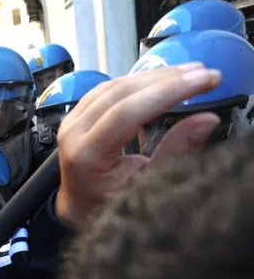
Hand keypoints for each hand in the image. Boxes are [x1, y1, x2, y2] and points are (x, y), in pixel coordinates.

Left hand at [56, 64, 221, 227]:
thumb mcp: (146, 186)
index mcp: (86, 156)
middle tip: (204, 73)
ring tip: (190, 72)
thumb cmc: (110, 204)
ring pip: (114, 87)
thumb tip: (207, 119)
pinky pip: (107, 90)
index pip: (126, 113)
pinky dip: (138, 82)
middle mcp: (73, 134)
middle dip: (167, 80)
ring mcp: (70, 122)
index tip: (204, 80)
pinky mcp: (76, 115)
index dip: (167, 92)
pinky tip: (162, 78)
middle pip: (120, 94)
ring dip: (154, 76)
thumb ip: (174, 152)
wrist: (79, 206)